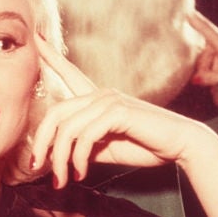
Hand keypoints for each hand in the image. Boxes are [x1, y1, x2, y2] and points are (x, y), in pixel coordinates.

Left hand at [32, 35, 215, 186]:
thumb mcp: (106, 148)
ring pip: (68, 128)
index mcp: (98, 98)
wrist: (180, 146)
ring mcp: (110, 101)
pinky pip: (85, 136)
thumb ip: (85, 145)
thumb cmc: (146, 146)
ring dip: (60, 159)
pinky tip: (81, 173)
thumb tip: (60, 155)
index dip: (51, 55)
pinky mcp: (118, 112)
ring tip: (63, 180)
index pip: (70, 73)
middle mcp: (102, 94)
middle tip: (37, 167)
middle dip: (42, 142)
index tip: (37, 36)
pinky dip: (79, 158)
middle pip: (56, 113)